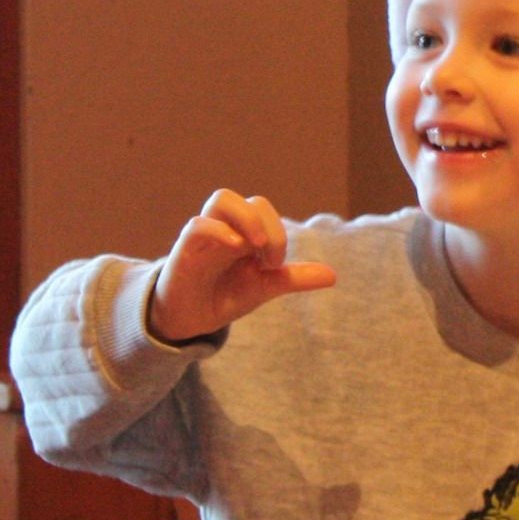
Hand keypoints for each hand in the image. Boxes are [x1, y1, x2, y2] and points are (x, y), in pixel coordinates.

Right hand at [149, 189, 335, 344]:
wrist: (190, 320)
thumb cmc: (225, 295)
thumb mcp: (263, 287)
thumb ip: (293, 278)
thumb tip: (333, 276)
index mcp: (243, 231)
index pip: (262, 208)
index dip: (278, 232)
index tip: (277, 265)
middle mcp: (223, 226)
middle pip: (245, 200)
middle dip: (266, 223)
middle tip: (270, 258)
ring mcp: (204, 235)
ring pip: (222, 199)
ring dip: (246, 219)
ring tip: (256, 246)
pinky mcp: (185, 249)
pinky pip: (198, 226)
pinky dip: (219, 231)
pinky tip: (236, 248)